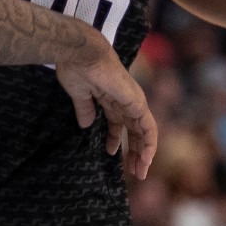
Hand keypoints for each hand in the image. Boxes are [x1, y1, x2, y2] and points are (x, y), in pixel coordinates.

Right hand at [56, 40, 157, 179]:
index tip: (110, 154)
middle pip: (133, 130)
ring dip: (142, 153)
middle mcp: (125, 100)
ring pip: (143, 132)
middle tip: (131, 171)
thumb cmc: (76, 68)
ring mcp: (133, 101)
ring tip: (139, 172)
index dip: (115, 139)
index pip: (119, 122)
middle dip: (132, 151)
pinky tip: (146, 160)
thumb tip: (85, 125)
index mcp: (111, 96)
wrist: (81, 53)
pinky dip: (149, 144)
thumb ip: (85, 109)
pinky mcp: (137, 103)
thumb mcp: (79, 94)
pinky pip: (148, 128)